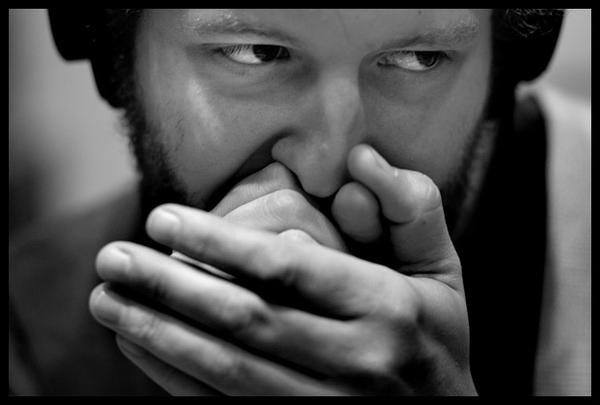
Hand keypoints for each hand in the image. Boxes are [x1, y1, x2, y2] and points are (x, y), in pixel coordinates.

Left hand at [89, 144, 475, 394]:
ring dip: (158, 334)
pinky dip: (174, 376)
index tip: (163, 219)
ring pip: (226, 369)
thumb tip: (362, 158)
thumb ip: (412, 208)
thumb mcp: (441, 271)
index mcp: (387, 309)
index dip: (219, 242)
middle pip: (245, 319)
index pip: (288, 267)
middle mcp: (355, 362)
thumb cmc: (435, 339)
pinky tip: (138, 346)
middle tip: (113, 258)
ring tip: (107, 300)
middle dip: (171, 287)